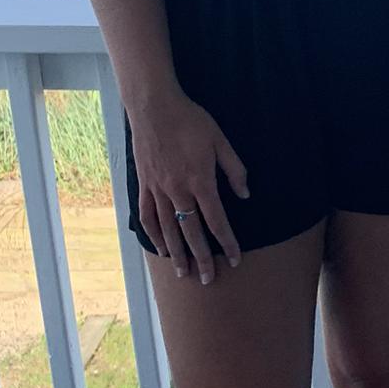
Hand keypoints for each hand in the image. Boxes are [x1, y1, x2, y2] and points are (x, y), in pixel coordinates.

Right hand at [130, 91, 248, 281]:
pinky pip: (147, 215)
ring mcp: (158, 190)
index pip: (216, 221)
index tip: (235, 259)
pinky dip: (154, 233)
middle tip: (207, 279)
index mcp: (200, 182)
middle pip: (191, 233)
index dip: (227, 242)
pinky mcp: (144, 185)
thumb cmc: (191, 121)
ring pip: (168, 229)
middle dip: (202, 258)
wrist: (154, 108)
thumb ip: (234, 169)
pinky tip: (160, 246)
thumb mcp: (220, 141)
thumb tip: (244, 194)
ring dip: (176, 253)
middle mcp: (178, 191)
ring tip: (183, 272)